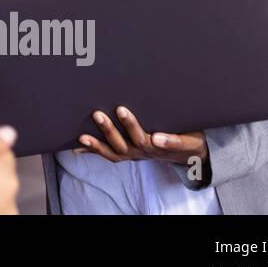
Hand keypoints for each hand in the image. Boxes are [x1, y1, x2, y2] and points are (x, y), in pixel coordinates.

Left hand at [75, 105, 208, 169]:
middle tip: (97, 114)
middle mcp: (142, 151)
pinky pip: (108, 154)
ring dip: (97, 145)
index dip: (131, 125)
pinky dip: (92, 152)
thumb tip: (157, 138)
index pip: (142, 136)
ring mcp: (134, 154)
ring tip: (82, 136)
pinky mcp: (127, 154)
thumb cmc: (188, 141)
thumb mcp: (188, 140)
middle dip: (109, 130)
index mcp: (157, 146)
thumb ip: (175, 141)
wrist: (190, 155)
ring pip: (113, 152)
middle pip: (123, 144)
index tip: (121, 111)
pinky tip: (77, 146)